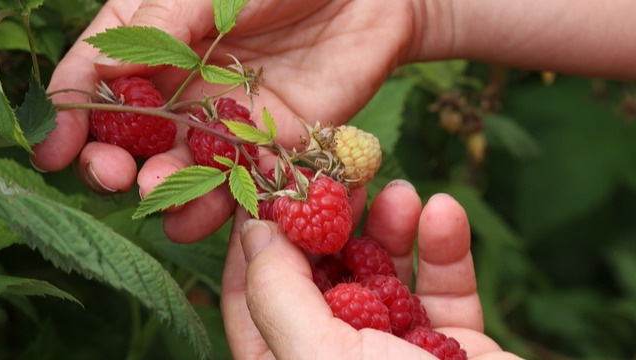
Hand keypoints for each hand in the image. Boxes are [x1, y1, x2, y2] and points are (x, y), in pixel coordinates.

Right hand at [31, 0, 421, 242]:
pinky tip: (208, 215)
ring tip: (159, 196)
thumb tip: (104, 70)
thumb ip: (163, 25)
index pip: (96, 81)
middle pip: (133, 138)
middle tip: (110, 174)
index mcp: (155, 42)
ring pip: (183, 171)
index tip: (56, 148)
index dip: (70, 115)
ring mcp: (226, 123)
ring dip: (166, 191)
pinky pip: (241, 184)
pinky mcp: (271, 148)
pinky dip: (224, 204)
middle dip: (113, 162)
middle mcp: (183, 89)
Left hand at [221, 183, 522, 359]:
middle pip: (322, 274)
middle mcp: (336, 358)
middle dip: (331, 220)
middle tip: (341, 172)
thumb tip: (254, 233)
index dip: (259, 237)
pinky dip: (443, 249)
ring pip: (382, 274)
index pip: (255, 295)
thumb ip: (278, 295)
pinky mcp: (452, 346)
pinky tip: (444, 212)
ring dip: (391, 227)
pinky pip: (442, 287)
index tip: (271, 182)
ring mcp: (395, 351)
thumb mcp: (322, 358)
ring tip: (401, 191)